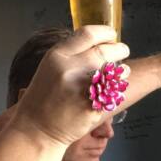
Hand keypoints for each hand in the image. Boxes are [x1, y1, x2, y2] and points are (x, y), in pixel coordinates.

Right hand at [13, 25, 130, 143]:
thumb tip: (97, 44)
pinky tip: (115, 88)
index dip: (105, 32)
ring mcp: (82, 88)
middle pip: (106, 50)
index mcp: (57, 56)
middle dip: (120, 49)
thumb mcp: (50, 68)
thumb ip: (71, 55)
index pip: (88, 34)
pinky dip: (118, 89)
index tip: (112, 35)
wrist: (36, 128)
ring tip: (122, 70)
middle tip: (123, 50)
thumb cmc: (43, 98)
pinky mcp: (93, 106)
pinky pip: (113, 93)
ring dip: (122, 69)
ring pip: (114, 72)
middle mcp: (70, 68)